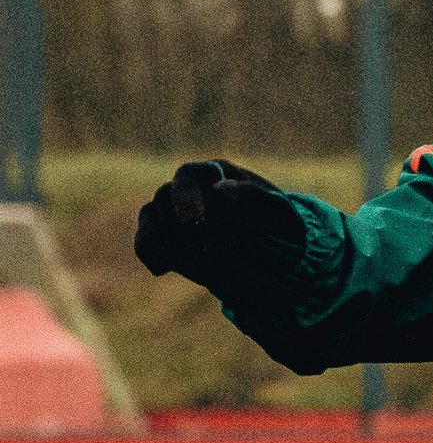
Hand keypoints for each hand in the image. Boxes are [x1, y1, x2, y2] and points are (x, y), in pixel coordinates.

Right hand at [132, 159, 305, 288]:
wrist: (271, 256)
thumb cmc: (277, 225)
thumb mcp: (277, 211)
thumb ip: (252, 196)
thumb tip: (220, 189)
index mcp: (216, 174)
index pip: (190, 174)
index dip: (188, 194)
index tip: (197, 219)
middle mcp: (190, 188)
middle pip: (166, 194)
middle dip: (179, 219)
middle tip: (202, 241)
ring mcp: (173, 212)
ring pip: (150, 214)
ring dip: (170, 237)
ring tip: (204, 253)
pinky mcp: (163, 237)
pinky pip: (144, 241)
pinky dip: (149, 253)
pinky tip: (163, 269)